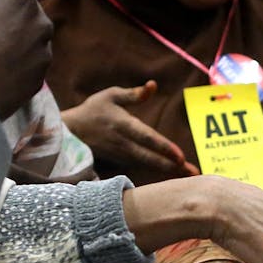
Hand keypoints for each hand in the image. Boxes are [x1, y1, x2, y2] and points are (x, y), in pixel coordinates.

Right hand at [0, 0, 52, 119]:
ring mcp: (44, 52)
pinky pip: (31, 58)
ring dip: (17, 31)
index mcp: (20, 0)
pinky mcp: (41, 77)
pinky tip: (0, 65)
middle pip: (27, 7)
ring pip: (32, 33)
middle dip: (10, 6)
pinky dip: (20, 56)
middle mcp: (40, 23)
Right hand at [61, 82, 196, 175]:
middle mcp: (123, 144)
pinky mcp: (119, 162)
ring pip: (147, 166)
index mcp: (123, 125)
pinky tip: (173, 175)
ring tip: (190, 177)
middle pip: (150, 158)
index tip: (180, 156)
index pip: (147, 137)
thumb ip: (134, 94)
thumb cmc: (92, 110)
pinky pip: (142, 168)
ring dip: (168, 171)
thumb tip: (153, 85)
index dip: (164, 148)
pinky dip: (157, 172)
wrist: (69, 132)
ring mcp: (121, 156)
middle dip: (172, 166)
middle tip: (193, 173)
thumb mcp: (111, 96)